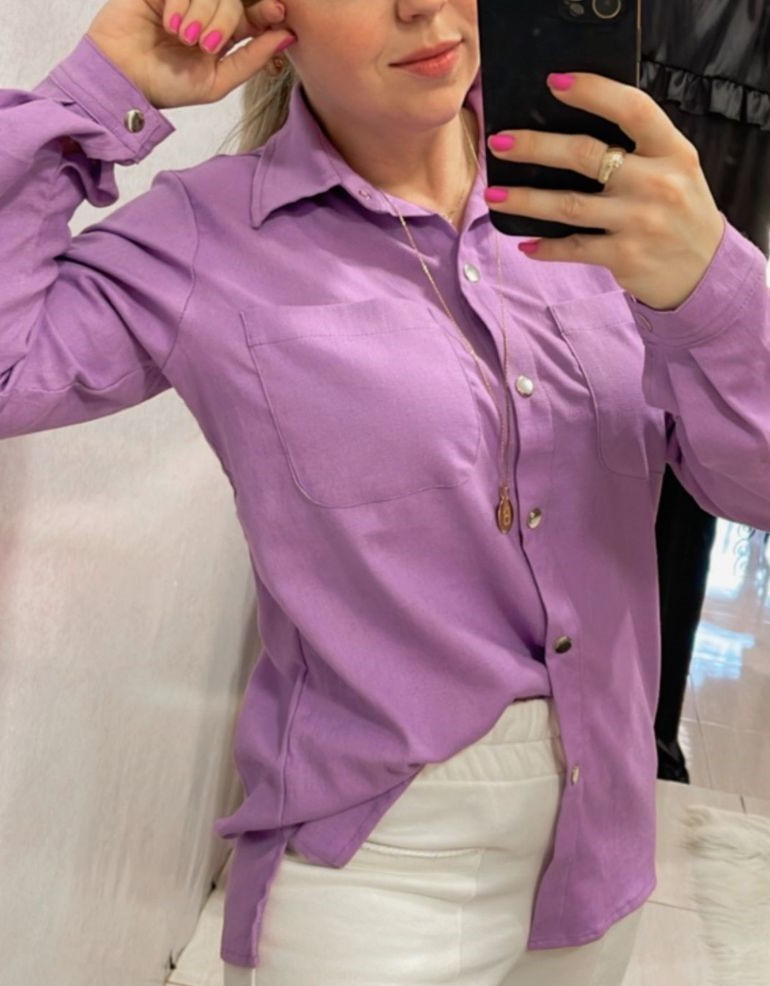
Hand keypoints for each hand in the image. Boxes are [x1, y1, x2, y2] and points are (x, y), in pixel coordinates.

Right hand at [86, 0, 294, 109]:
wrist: (122, 77)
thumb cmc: (168, 85)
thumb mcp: (217, 81)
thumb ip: (252, 59)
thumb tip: (288, 36)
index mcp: (226, 34)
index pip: (255, 13)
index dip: (267, 10)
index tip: (277, 12)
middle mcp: (208, 11)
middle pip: (235, 0)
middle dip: (226, 20)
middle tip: (204, 44)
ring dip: (201, 15)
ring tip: (182, 38)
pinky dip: (181, 3)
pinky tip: (169, 24)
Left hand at [484, 73, 725, 310]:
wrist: (705, 270)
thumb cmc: (679, 211)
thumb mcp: (675, 168)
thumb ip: (639, 148)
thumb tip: (570, 130)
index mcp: (672, 151)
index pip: (632, 109)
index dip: (593, 92)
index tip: (555, 84)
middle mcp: (656, 183)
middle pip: (585, 155)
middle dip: (536, 147)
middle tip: (499, 142)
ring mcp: (639, 222)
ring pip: (568, 205)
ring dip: (525, 199)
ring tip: (493, 195)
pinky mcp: (624, 256)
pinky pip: (573, 248)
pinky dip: (545, 247)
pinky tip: (524, 244)